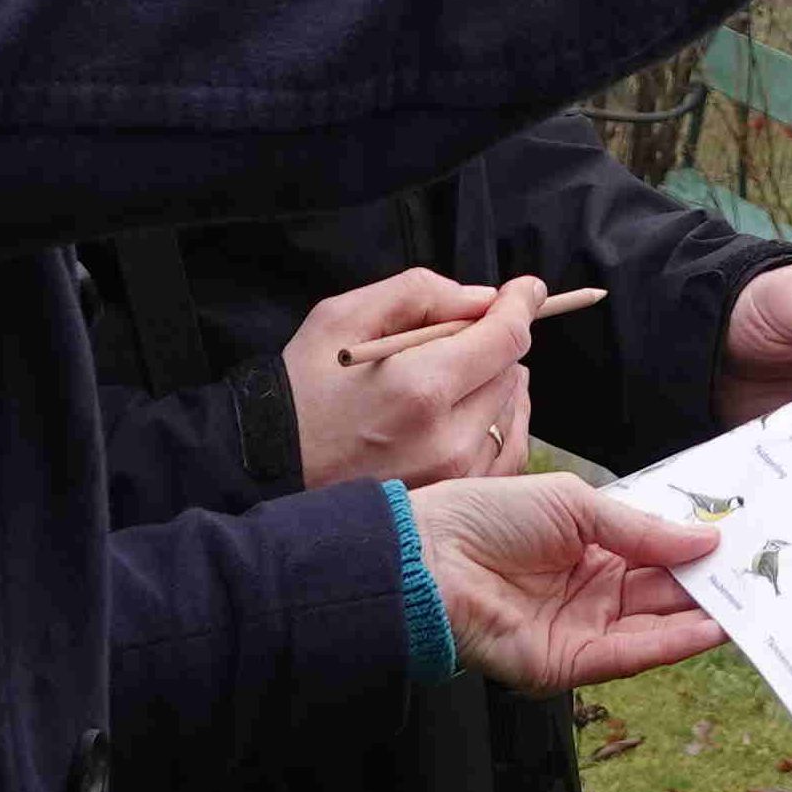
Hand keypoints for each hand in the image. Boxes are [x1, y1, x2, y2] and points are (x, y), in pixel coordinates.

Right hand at [286, 270, 541, 488]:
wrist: (266, 470)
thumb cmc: (301, 389)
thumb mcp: (343, 317)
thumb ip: (420, 294)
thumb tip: (482, 299)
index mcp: (420, 388)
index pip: (505, 338)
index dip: (520, 304)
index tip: (525, 289)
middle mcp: (447, 439)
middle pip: (511, 372)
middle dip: (493, 345)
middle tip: (453, 341)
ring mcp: (454, 478)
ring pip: (512, 412)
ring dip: (494, 385)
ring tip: (451, 380)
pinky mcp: (454, 502)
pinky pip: (506, 453)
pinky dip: (496, 425)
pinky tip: (463, 413)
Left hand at [409, 473, 723, 689]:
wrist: (431, 558)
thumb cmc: (491, 516)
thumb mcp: (577, 505)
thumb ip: (642, 529)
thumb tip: (707, 538)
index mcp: (592, 547)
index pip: (658, 553)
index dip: (698, 550)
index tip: (745, 545)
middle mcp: (593, 591)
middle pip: (663, 593)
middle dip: (710, 587)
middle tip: (764, 578)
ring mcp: (583, 629)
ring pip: (656, 627)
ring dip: (703, 618)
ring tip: (751, 606)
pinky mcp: (570, 663)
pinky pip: (630, 655)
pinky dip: (672, 644)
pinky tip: (709, 628)